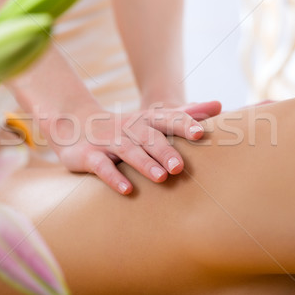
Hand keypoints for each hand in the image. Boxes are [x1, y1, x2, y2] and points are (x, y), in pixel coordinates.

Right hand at [42, 101, 221, 193]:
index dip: (184, 124)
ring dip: (144, 163)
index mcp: (147, 120)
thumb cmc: (126, 127)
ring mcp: (109, 142)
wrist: (75, 124)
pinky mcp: (89, 156)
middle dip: (165, 150)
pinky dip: (113, 177)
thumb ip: (187, 113)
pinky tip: (127, 190)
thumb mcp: (155, 118)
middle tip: (181, 167)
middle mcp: (130, 128)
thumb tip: (220, 105)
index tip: (201, 133)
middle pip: (149, 137)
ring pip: (128, 151)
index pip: (168, 119)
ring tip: (161, 178)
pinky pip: (102, 167)